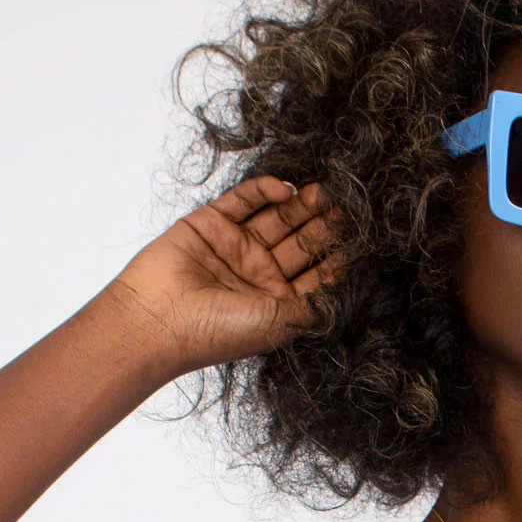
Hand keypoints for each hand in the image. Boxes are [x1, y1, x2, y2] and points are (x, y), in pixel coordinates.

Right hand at [109, 175, 346, 374]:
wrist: (157, 320)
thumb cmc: (216, 332)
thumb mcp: (280, 325)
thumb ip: (316, 305)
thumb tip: (348, 289)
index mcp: (276, 304)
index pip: (315, 275)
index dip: (338, 256)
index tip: (364, 238)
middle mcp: (258, 276)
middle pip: (299, 242)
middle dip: (322, 225)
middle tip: (347, 206)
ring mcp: (234, 247)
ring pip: (276, 218)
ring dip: (300, 206)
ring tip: (325, 193)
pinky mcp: (210, 223)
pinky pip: (243, 200)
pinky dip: (265, 190)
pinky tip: (286, 188)